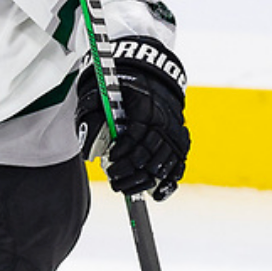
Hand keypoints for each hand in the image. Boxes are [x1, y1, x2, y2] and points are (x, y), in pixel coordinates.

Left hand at [75, 38, 188, 200]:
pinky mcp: (181, 143)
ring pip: (164, 163)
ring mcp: (175, 133)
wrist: (148, 77)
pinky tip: (155, 194)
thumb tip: (90, 154)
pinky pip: (178, 166)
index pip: (136, 134)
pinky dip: (168, 183)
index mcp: (145, 106)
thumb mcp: (100, 95)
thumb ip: (92, 120)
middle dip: (129, 170)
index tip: (109, 160)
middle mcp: (165, 121)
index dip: (122, 151)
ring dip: (143, 179)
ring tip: (124, 186)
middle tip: (113, 178)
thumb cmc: (119, 88)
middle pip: (149, 152)